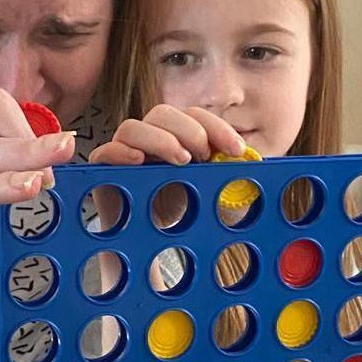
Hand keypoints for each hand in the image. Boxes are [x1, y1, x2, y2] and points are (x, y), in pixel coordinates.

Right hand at [88, 105, 245, 232]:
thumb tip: (256, 168)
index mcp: (178, 140)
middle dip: (188, 129)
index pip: (195, 117)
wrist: (151, 248)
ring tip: (180, 159)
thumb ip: (234, 185)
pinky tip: (140, 160)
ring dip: (159, 138)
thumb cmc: (183, 218)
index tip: (236, 150)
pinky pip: (105, 151)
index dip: (217, 127)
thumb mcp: (216, 201)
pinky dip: (121, 151)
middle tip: (204, 154)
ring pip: (133, 127)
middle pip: (163, 113)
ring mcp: (126, 154)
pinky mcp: (105, 172)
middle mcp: (150, 141)